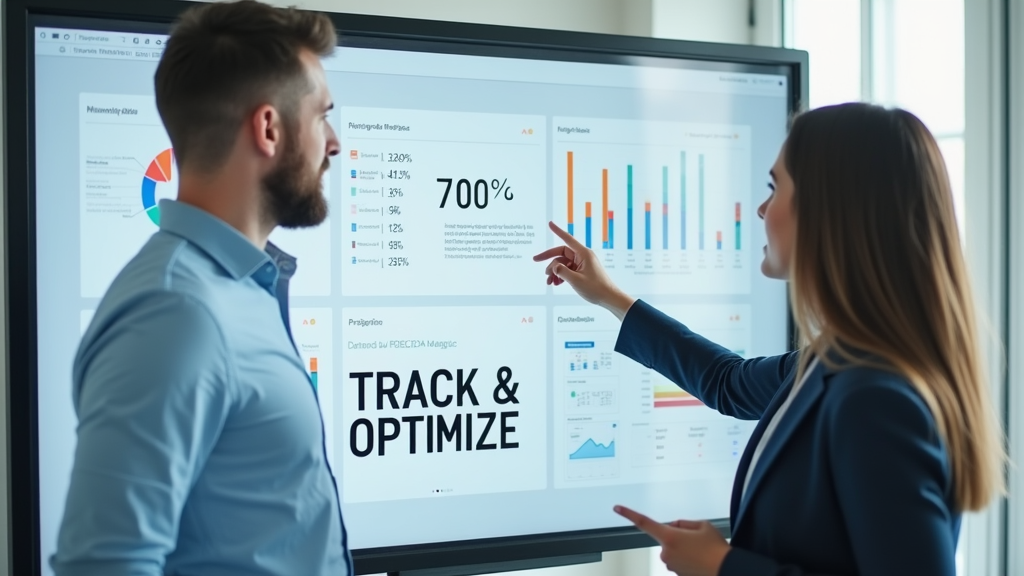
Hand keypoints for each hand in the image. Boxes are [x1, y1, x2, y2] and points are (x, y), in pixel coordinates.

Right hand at [533, 221, 635, 318]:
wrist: (608, 298)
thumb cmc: (596, 288)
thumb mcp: (576, 280)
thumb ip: (562, 272)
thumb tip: (554, 267)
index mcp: (583, 254)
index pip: (567, 239)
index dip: (557, 231)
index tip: (550, 223)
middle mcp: (582, 256)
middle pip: (561, 253)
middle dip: (550, 260)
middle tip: (535, 261)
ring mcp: (582, 264)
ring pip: (563, 264)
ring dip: (554, 272)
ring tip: (549, 282)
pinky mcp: (582, 271)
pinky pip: (567, 270)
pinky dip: (561, 276)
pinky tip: (556, 283)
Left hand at [614, 505, 729, 575]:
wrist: (728, 570)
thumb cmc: (716, 549)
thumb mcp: (702, 525)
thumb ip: (683, 523)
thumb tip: (675, 527)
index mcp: (669, 537)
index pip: (644, 522)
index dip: (629, 514)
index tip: (617, 508)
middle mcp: (666, 552)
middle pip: (667, 537)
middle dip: (678, 536)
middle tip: (698, 541)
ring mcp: (671, 565)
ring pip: (673, 550)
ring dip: (684, 549)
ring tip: (702, 552)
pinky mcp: (677, 574)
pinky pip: (679, 561)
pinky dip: (688, 559)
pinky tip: (700, 560)